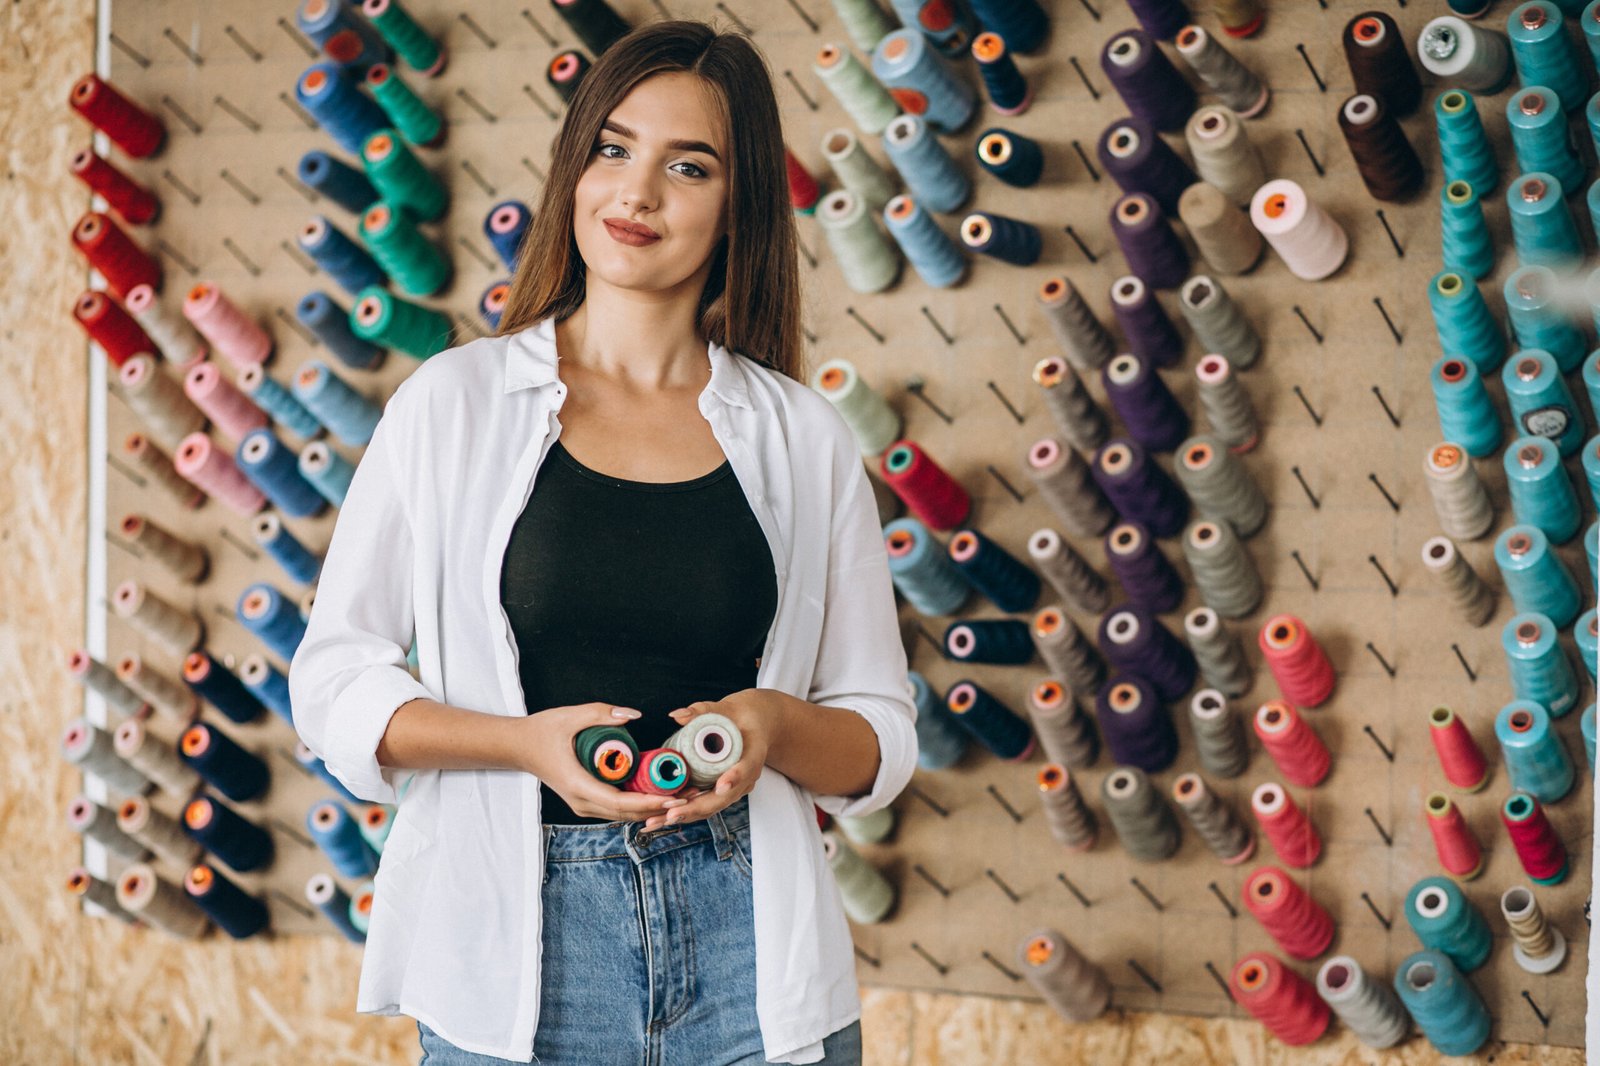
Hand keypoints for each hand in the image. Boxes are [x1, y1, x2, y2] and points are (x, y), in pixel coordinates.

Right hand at [519, 702, 692, 822]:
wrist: (518, 747)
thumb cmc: (541, 731)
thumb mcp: (569, 716)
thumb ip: (600, 713)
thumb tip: (632, 715)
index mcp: (578, 784)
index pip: (619, 802)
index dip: (649, 802)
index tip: (674, 796)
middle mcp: (581, 802)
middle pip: (627, 813)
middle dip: (659, 807)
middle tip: (690, 796)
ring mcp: (582, 805)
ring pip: (623, 814)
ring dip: (652, 808)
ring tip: (682, 796)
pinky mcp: (586, 801)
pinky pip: (616, 808)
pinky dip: (639, 805)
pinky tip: (660, 794)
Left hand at [641, 689, 780, 830]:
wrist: (753, 726)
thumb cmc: (740, 717)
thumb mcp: (724, 709)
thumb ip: (702, 710)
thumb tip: (677, 715)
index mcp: (754, 753)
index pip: (746, 768)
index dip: (734, 777)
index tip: (720, 786)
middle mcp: (746, 776)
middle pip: (724, 797)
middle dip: (697, 808)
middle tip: (672, 813)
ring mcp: (735, 787)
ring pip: (712, 806)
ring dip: (687, 815)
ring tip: (661, 820)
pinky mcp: (722, 792)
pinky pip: (706, 805)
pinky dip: (687, 812)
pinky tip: (664, 817)